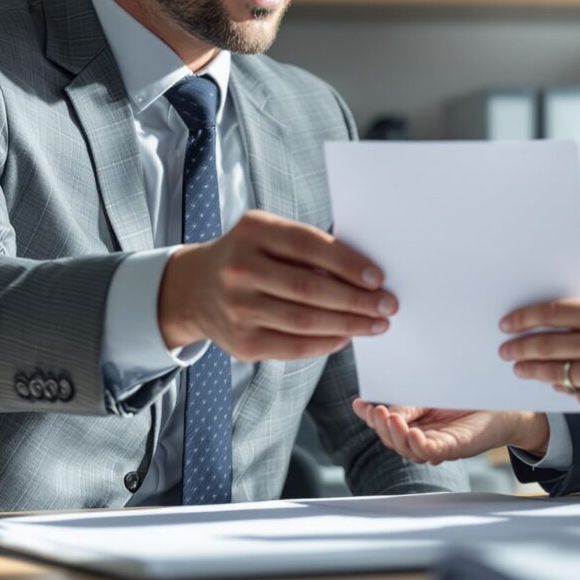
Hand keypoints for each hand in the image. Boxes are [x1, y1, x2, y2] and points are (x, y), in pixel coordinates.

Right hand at [158, 210, 394, 360]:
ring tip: (375, 324)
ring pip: (305, 322)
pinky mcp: (241, 343)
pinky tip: (345, 336)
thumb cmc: (247, 256)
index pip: (308, 247)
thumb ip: (306, 249)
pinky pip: (294, 347)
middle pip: (310, 289)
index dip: (347, 264)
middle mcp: (240, 269)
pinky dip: (326, 343)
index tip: (378, 277)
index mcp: (252, 231)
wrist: (192, 289)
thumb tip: (364, 274)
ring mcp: (237, 309)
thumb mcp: (266, 235)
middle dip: (356, 300)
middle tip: (387, 306)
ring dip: (348, 325)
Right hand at [350, 400, 549, 463]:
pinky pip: (433, 452)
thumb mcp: (431, 395)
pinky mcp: (457, 447)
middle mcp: (425, 440)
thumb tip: (378, 407)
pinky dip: (420, 445)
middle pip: (394, 440)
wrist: (507, 403)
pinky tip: (412, 434)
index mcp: (416, 426)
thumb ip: (408, 403)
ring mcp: (440, 446)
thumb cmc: (470, 399)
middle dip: (381, 426)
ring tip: (390, 418)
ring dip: (396, 435)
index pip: (387, 426)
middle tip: (375, 411)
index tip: (359, 403)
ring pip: (409, 449)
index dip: (371, 417)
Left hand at [498, 297, 579, 418]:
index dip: (523, 318)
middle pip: (545, 346)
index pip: (550, 313)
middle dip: (519, 348)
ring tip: (521, 369)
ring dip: (534, 371)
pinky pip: (578, 396)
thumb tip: (560, 326)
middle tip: (505, 350)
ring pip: (555, 374)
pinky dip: (568, 389)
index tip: (507, 323)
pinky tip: (560, 384)